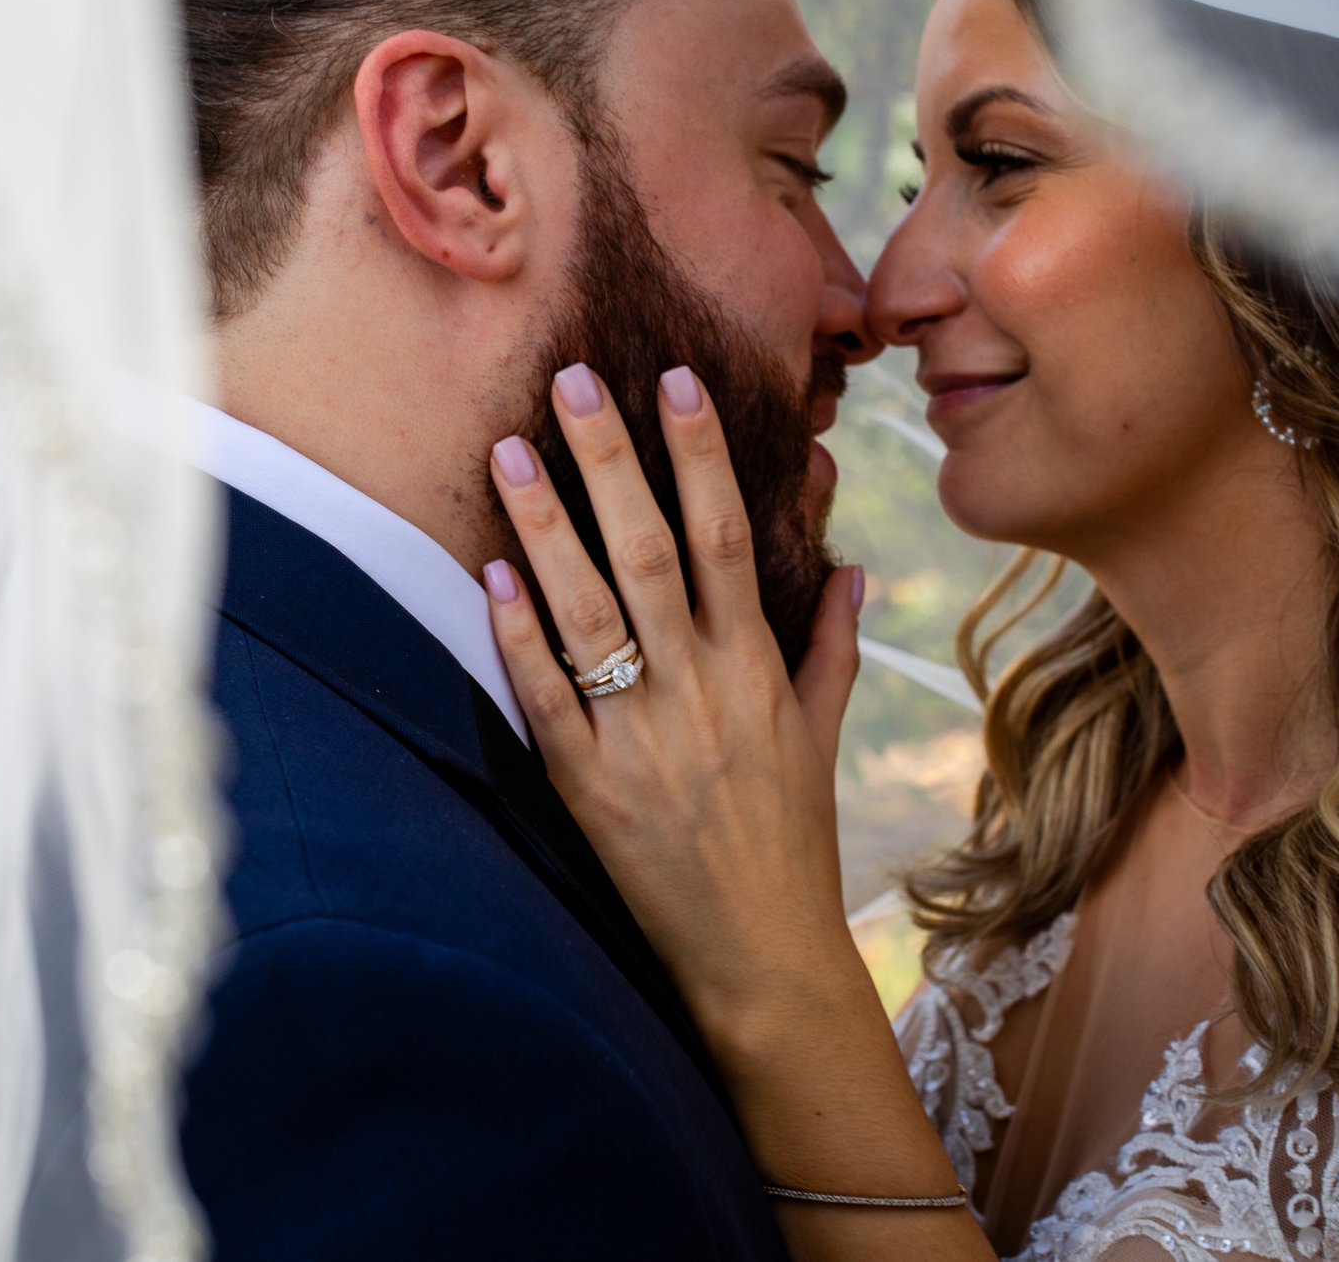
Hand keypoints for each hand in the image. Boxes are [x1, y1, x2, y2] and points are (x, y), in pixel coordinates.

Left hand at [483, 361, 866, 1033]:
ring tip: (510, 450)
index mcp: (755, 666)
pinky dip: (519, 635)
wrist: (762, 959)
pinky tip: (489, 575)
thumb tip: (850, 564)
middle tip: (572, 379)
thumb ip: (829, 645)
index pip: (726, 533)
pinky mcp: (589, 787)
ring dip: (546, 526)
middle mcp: (700, 687)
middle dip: (611, 459)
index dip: (699, 452)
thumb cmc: (790, 843)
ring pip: (589, 609)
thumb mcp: (819, 736)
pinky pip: (547, 698)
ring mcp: (641, 735)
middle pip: (650, 550)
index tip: (673, 380)